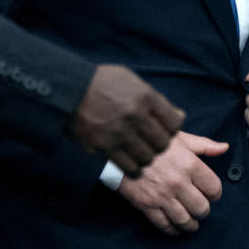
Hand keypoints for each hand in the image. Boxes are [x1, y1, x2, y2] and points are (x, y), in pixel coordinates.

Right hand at [69, 64, 184, 177]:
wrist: (69, 90)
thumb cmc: (102, 83)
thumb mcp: (131, 81)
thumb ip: (155, 99)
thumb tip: (179, 117)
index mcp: (145, 97)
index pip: (174, 124)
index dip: (171, 130)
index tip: (164, 130)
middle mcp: (135, 115)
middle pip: (163, 144)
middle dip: (160, 146)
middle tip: (151, 143)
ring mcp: (120, 133)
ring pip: (148, 157)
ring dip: (146, 157)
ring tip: (139, 152)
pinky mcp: (105, 147)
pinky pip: (130, 167)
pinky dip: (134, 167)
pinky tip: (130, 161)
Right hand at [118, 131, 227, 234]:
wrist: (121, 144)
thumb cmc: (153, 139)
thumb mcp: (179, 136)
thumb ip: (204, 144)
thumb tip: (224, 147)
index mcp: (189, 164)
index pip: (214, 188)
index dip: (214, 192)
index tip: (209, 192)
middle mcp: (178, 182)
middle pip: (202, 208)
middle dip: (202, 209)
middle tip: (198, 206)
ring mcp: (162, 195)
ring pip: (186, 220)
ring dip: (190, 223)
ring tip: (190, 220)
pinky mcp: (147, 204)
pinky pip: (165, 225)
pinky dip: (173, 229)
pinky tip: (175, 226)